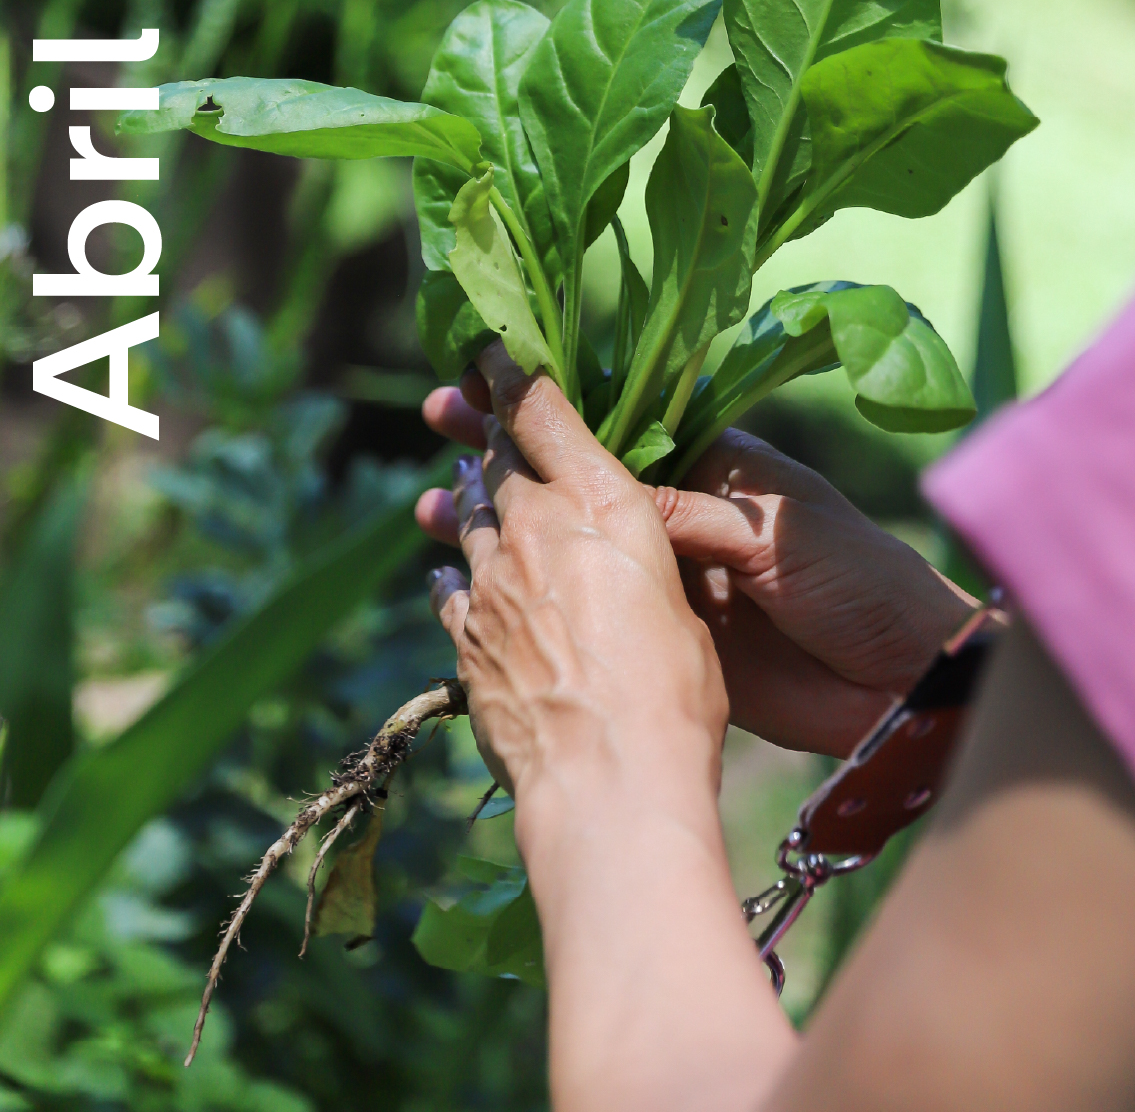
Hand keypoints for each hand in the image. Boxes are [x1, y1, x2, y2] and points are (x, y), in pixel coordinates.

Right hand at [419, 369, 978, 756]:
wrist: (902, 680)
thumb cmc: (857, 582)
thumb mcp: (776, 534)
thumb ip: (692, 514)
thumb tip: (607, 495)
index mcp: (715, 465)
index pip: (617, 421)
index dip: (551, 399)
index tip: (483, 371)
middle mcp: (679, 511)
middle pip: (574, 472)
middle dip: (503, 447)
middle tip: (434, 421)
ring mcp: (665, 574)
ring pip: (565, 541)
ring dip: (498, 521)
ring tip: (427, 508)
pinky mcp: (666, 633)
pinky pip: (587, 605)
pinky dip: (531, 596)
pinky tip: (472, 585)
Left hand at [422, 347, 727, 820]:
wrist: (607, 780)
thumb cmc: (675, 697)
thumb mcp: (684, 610)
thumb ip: (642, 566)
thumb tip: (618, 568)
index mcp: (605, 505)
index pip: (545, 414)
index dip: (513, 376)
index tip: (490, 353)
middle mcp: (537, 529)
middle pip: (500, 462)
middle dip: (489, 435)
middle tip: (476, 417)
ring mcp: (491, 583)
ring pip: (469, 520)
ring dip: (470, 501)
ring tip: (466, 488)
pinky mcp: (464, 639)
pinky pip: (450, 589)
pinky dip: (454, 575)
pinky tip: (451, 575)